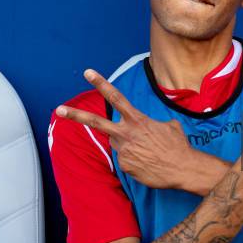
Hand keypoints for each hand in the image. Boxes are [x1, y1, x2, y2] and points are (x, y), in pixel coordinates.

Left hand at [56, 69, 196, 189]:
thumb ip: (154, 123)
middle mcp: (126, 134)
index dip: (101, 84)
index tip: (88, 73)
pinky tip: (148, 164)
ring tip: (149, 152)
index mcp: (137, 120)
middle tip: (59, 109)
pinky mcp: (125, 166)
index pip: (116, 97)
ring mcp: (123, 151)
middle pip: (96, 122)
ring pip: (117, 144)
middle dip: (76, 115)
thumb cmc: (178, 146)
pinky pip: (126, 161)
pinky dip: (135, 161)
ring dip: (129, 146)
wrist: (183, 169)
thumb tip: (152, 127)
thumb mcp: (170, 126)